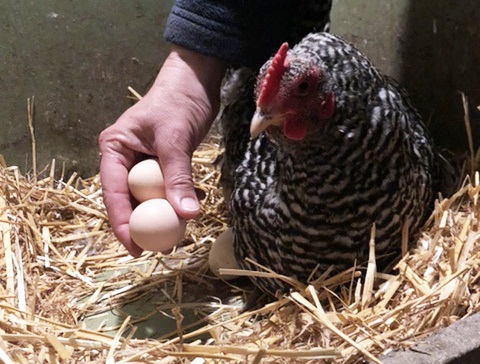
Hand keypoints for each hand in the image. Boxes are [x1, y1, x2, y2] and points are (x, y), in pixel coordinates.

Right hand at [99, 46, 225, 255]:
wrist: (197, 81)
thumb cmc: (178, 101)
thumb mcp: (175, 139)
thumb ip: (178, 176)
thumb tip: (186, 215)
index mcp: (114, 149)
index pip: (112, 192)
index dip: (121, 223)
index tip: (134, 247)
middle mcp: (125, 159)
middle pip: (128, 200)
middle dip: (142, 225)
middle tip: (157, 248)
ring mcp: (145, 163)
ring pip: (149, 197)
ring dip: (163, 215)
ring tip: (178, 235)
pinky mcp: (165, 164)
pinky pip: (167, 189)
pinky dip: (178, 200)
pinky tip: (192, 207)